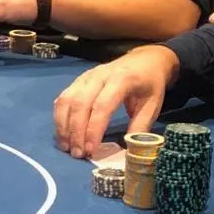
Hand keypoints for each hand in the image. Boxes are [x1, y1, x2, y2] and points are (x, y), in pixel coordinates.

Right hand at [53, 45, 178, 158]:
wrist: (145, 59)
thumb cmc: (150, 83)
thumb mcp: (153, 105)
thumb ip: (140, 126)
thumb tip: (128, 151)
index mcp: (121, 80)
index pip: (102, 106)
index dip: (93, 129)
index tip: (91, 150)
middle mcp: (99, 76)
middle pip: (80, 103)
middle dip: (75, 131)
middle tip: (77, 153)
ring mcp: (86, 76)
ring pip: (67, 100)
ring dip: (63, 125)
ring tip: (66, 146)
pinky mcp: (79, 80)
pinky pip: (64, 97)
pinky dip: (60, 116)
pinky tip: (62, 132)